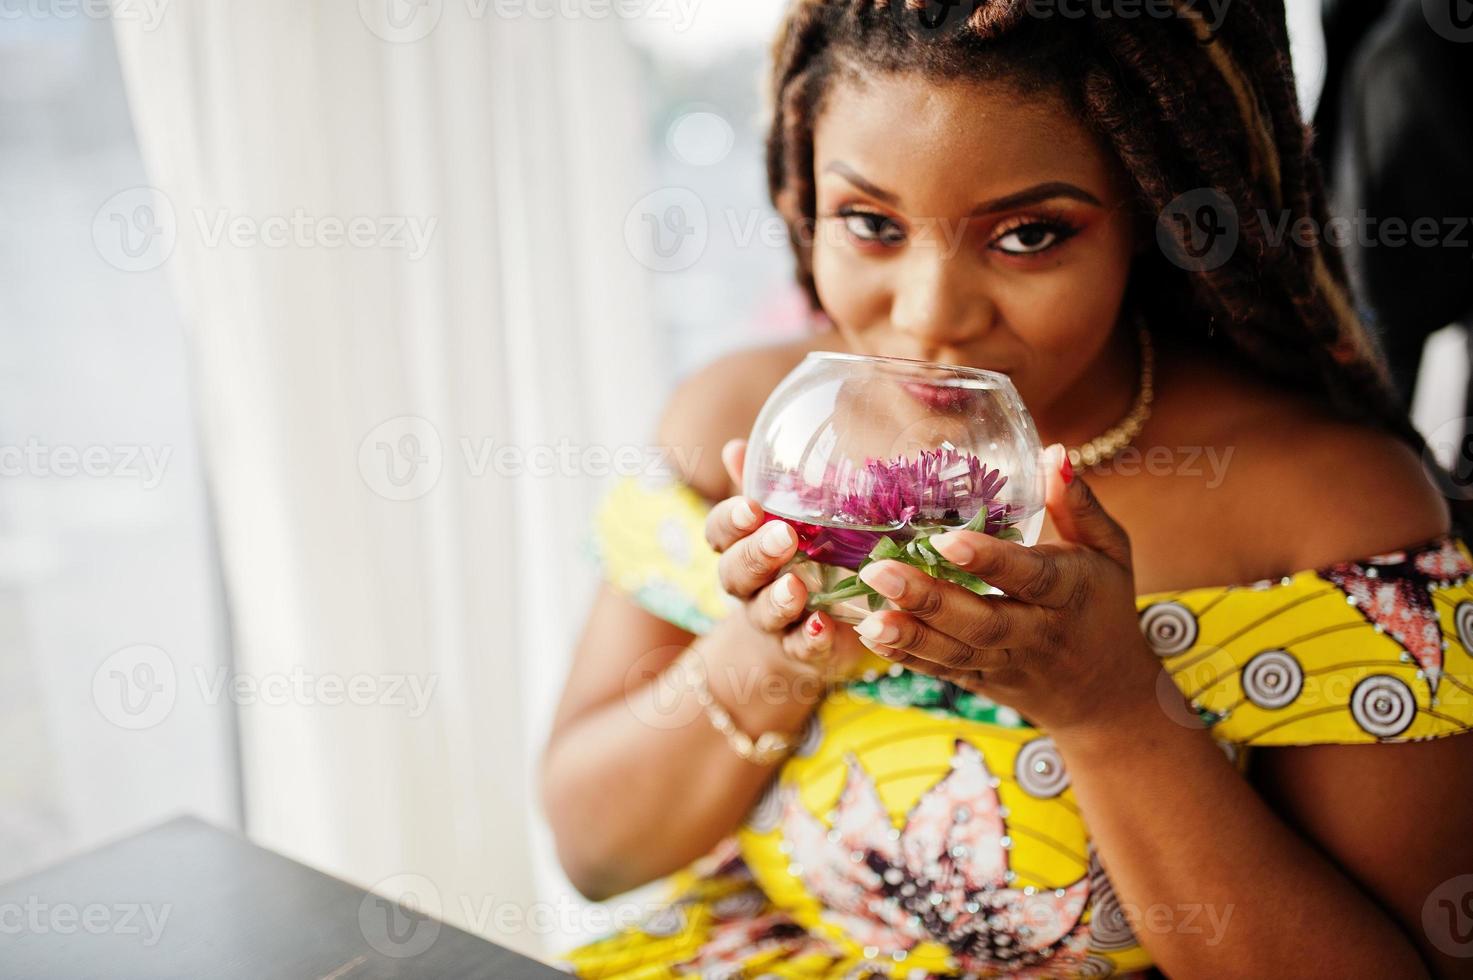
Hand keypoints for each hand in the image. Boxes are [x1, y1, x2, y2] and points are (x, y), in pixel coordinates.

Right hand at [703, 438, 871, 683]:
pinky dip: (811, 638)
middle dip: (756, 554)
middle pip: (736, 572)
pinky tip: (824, 626)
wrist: (809, 630)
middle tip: (782, 537)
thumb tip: (735, 445)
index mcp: (740, 549)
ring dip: (779, 600)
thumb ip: (762, 486)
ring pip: (764, 612)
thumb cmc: (797, 560)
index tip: (750, 506)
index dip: (730, 521)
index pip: (720, 533)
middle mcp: (749, 587)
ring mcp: (774, 621)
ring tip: (797, 587)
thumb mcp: (782, 520)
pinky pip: (801, 647)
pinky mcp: (803, 649)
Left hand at [847, 443, 1159, 733]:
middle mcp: (1038, 632)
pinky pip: (945, 673)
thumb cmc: (1103, 604)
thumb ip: (1078, 505)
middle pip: (983, 622)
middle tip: (878, 571)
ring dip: (911, 636)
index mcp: (1070, 592)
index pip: (1029, 576)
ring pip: (958, 654)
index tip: (946, 540)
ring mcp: (1010, 663)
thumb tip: (1053, 452)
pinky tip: (873, 635)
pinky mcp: (985, 683)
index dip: (989, 560)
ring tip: (868, 615)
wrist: (1108, 695)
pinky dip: (909, 657)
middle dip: (930, 599)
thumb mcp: (1109, 550)